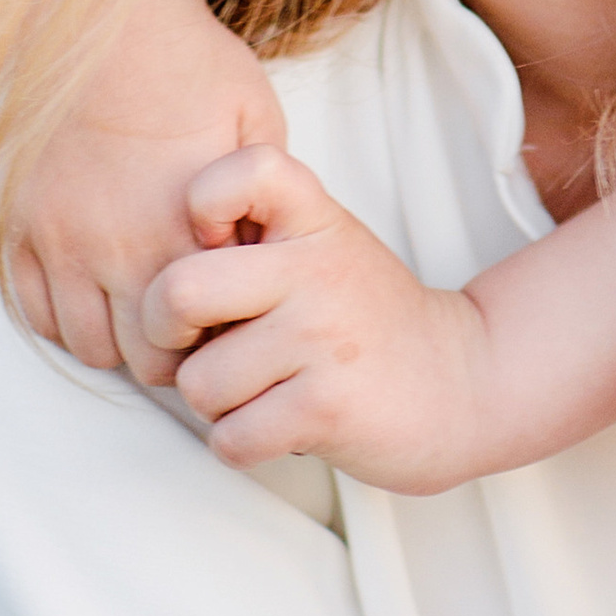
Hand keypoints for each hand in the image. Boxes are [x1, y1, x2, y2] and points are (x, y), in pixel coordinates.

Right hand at [4, 0, 284, 367]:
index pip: (189, 346)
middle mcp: (112, 252)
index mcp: (177, 237)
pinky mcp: (19, 224)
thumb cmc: (193, 66)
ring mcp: (58, 241)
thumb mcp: (258, 127)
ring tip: (138, 306)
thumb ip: (262, 203)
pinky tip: (92, 287)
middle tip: (183, 322)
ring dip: (113, 337)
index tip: (221, 319)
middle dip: (163, 352)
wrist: (107, 17)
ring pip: (82, 343)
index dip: (209, 343)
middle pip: (136, 361)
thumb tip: (263, 256)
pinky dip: (62, 313)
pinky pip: (31, 307)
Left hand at [127, 143, 475, 485]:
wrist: (460, 384)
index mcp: (314, 219)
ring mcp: (323, 339)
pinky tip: (280, 423)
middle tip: (203, 341)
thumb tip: (155, 261)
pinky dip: (242, 444)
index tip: (214, 244)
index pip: (240, 172)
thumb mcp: (322, 246)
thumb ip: (252, 234)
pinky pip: (229, 438)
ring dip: (216, 402)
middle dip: (168, 334)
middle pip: (177, 292)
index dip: (200, 205)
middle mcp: (318, 270)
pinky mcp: (326, 408)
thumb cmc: (362, 319)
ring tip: (264, 387)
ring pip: (198, 384)